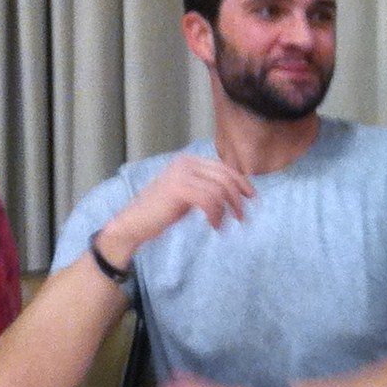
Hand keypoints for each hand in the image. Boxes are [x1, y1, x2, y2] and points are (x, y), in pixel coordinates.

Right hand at [96, 154, 257, 264]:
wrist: (134, 223)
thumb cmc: (161, 211)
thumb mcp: (188, 193)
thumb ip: (206, 186)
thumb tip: (234, 190)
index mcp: (188, 160)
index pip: (224, 168)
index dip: (241, 182)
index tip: (252, 199)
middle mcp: (185, 162)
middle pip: (225, 177)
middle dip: (238, 198)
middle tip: (242, 217)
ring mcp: (181, 174)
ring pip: (220, 190)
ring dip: (228, 210)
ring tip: (223, 225)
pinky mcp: (178, 188)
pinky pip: (210, 200)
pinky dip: (216, 215)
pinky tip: (214, 226)